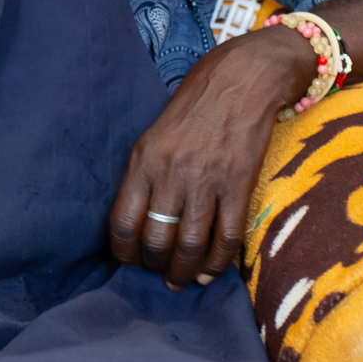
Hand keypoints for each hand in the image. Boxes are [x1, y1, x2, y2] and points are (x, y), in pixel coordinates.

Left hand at [107, 23, 313, 288]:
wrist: (240, 81)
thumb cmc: (192, 109)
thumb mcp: (153, 136)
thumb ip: (144, 176)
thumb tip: (138, 221)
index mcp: (143, 161)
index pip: (123, 221)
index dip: (123, 252)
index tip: (128, 262)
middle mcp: (171, 174)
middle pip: (156, 240)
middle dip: (155, 266)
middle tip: (158, 273)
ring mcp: (207, 181)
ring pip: (191, 245)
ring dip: (185, 272)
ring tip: (182, 280)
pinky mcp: (239, 186)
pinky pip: (227, 238)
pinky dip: (218, 263)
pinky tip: (211, 271)